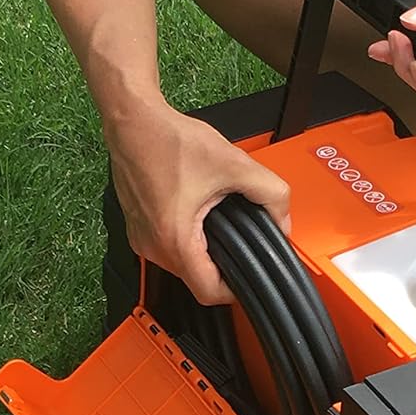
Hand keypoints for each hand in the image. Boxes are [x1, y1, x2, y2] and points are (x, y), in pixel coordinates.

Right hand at [108, 98, 290, 305]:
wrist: (133, 121)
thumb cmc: (168, 140)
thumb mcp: (234, 164)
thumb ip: (270, 193)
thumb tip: (283, 220)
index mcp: (174, 240)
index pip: (210, 293)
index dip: (236, 290)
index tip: (249, 276)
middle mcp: (152, 246)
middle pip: (197, 280)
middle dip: (223, 263)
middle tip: (239, 238)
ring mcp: (141, 239)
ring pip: (183, 264)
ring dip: (204, 250)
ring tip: (217, 221)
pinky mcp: (138, 228)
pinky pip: (169, 247)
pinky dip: (187, 238)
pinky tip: (198, 212)